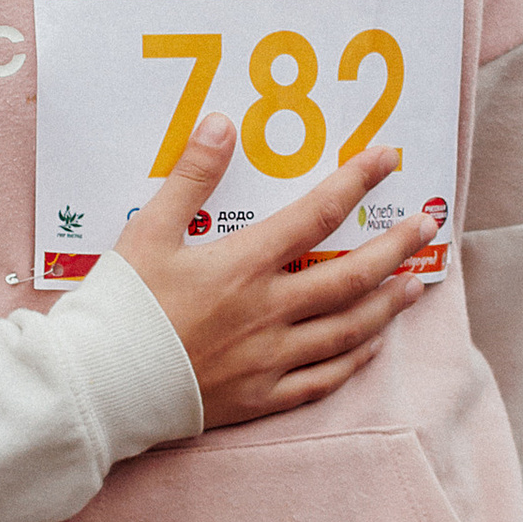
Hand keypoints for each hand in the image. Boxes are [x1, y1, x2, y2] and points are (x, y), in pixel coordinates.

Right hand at [111, 116, 439, 426]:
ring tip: (415, 283)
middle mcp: (268, 312)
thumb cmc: (119, 307)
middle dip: (395, 247)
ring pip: (348, 329)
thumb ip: (190, 177)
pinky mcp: (261, 397)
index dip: (356, 182)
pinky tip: (372, 344)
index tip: (387, 159)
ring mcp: (269, 359)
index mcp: (243, 266)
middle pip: (351, 275)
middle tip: (425, 226)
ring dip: (387, 303)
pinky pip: (323, 379)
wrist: (97, 387)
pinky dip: (355, 359)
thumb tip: (222, 124)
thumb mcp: (147, 230)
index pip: (315, 215)